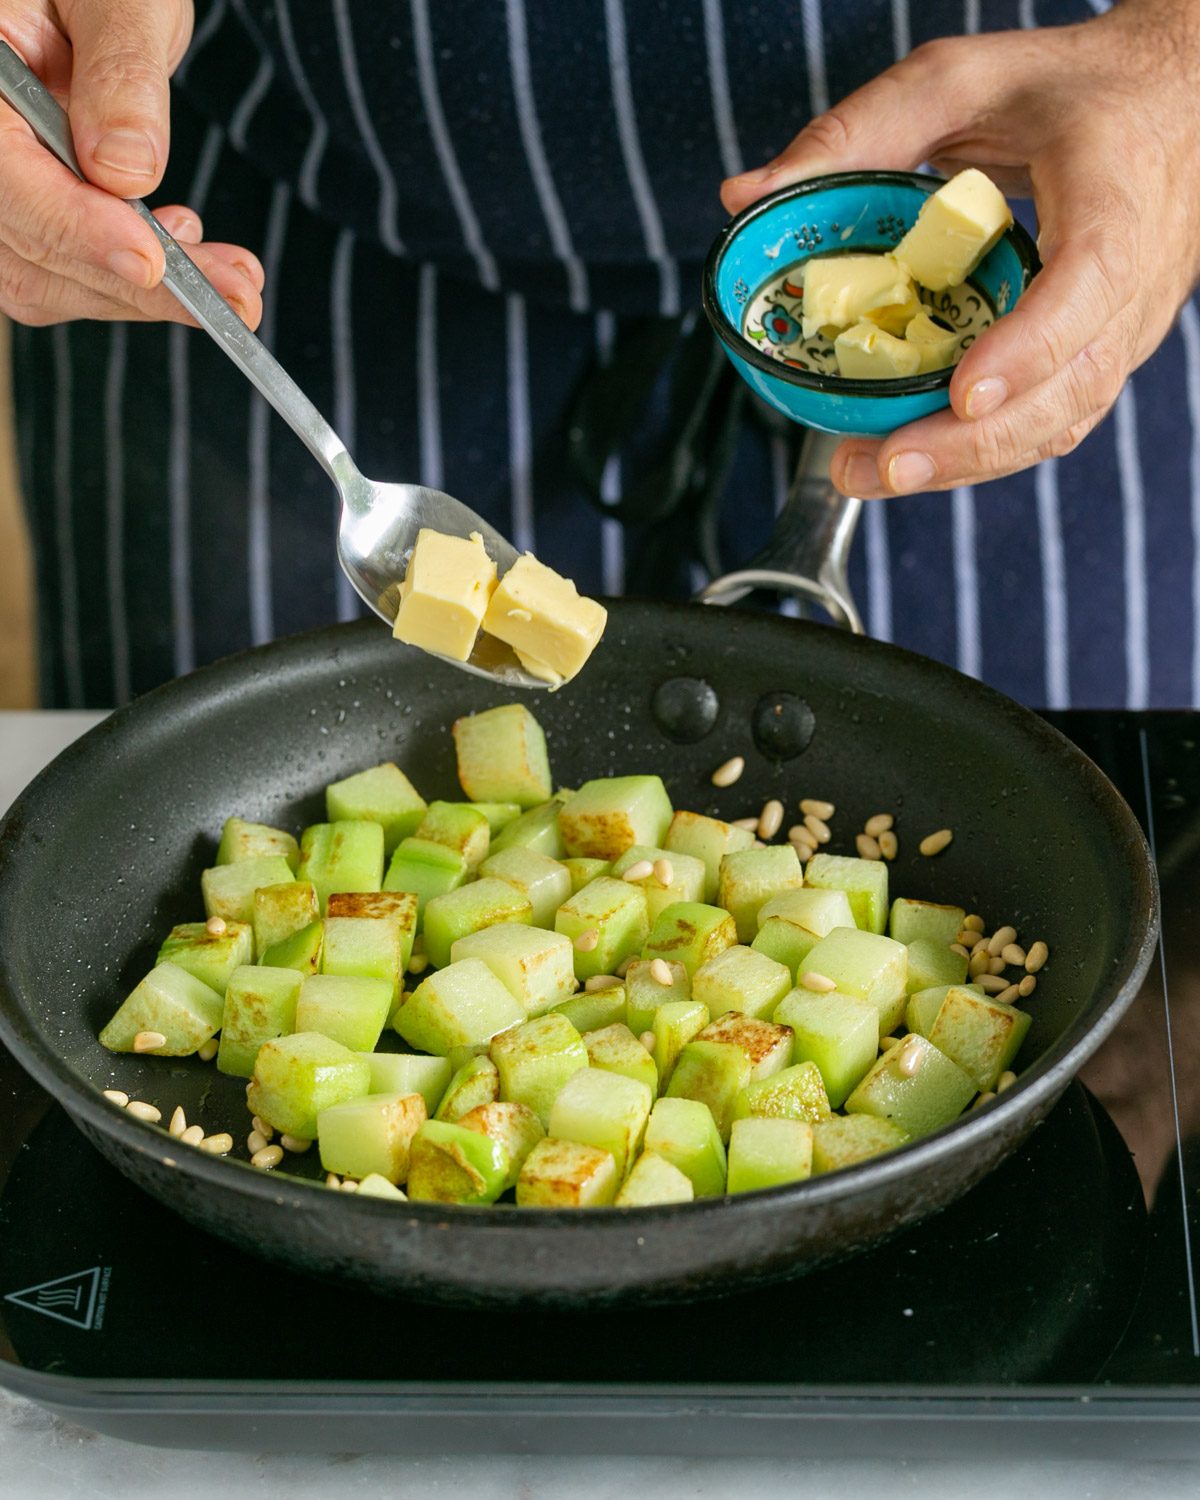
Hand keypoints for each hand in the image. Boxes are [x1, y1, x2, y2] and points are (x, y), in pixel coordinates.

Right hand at [0, 1, 262, 327]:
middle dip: (136, 283)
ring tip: (230, 281)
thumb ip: (120, 72)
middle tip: (235, 295)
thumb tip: (126, 169)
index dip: (75, 227)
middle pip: (27, 249)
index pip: (7, 179)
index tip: (148, 260)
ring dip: (144, 296)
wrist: (88, 1)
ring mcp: (0, 188)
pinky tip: (185, 254)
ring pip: (45, 278)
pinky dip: (128, 283)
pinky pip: (62, 274)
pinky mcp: (28, 216)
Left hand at [720, 1, 1199, 497]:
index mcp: (1116, 189)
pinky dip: (984, 451)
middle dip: (974, 442)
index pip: (1090, 280)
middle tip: (884, 464)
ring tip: (873, 472)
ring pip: (1063, 418)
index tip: (964, 394)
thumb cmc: (1068, 88)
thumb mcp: (958, 78)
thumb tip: (747, 195)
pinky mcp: (1104, 353)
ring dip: (969, 462)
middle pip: (1071, 383)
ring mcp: (1129, 324)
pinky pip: (1052, 419)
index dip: (1029, 347)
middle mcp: (1138, 271)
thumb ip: (855, 132)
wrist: (1168, 105)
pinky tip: (913, 458)